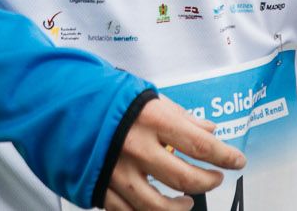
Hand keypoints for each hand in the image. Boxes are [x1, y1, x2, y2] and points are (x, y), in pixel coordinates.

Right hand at [104, 96, 244, 210]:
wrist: (59, 106)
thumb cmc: (102, 98)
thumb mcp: (146, 97)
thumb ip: (181, 116)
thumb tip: (209, 130)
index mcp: (150, 120)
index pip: (200, 146)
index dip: (225, 157)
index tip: (237, 161)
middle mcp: (136, 148)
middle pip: (185, 179)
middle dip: (208, 181)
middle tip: (215, 178)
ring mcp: (117, 172)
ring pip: (159, 207)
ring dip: (181, 207)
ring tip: (188, 200)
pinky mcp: (100, 189)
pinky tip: (158, 207)